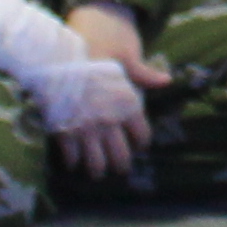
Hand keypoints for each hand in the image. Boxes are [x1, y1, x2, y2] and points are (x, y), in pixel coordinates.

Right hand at [47, 5, 170, 178]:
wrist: (57, 55)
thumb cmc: (93, 53)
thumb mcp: (123, 59)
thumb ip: (144, 74)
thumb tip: (168, 80)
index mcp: (128, 105)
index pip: (142, 135)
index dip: (140, 143)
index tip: (137, 145)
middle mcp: (110, 122)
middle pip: (121, 157)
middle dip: (121, 166)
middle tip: (119, 168)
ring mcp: (87, 130)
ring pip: (97, 164)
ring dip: (97, 171)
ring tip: (96, 173)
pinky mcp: (65, 132)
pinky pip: (72, 157)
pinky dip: (73, 162)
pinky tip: (73, 163)